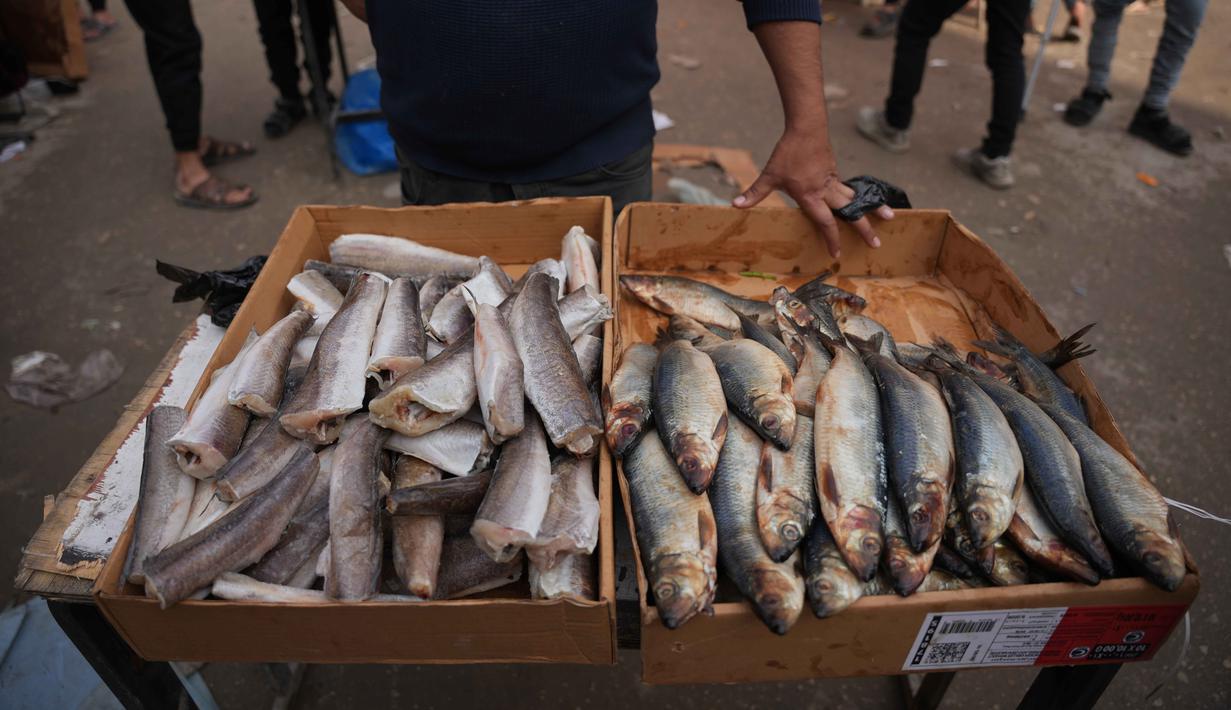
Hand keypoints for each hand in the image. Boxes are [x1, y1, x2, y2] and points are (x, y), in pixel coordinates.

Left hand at [733, 129, 892, 257]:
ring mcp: (834, 181)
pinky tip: (870, 202)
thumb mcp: (769, 175)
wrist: (806, 128)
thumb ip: (754, 193)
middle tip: (876, 243)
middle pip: (849, 213)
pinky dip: (862, 197)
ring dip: (873, 208)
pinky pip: (850, 190)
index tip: (836, 253)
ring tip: (890, 217)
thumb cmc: (787, 153)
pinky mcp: (836, 173)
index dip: (831, 239)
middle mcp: (826, 191)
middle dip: (863, 229)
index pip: (824, 222)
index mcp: (811, 196)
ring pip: (856, 199)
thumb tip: (735, 204)